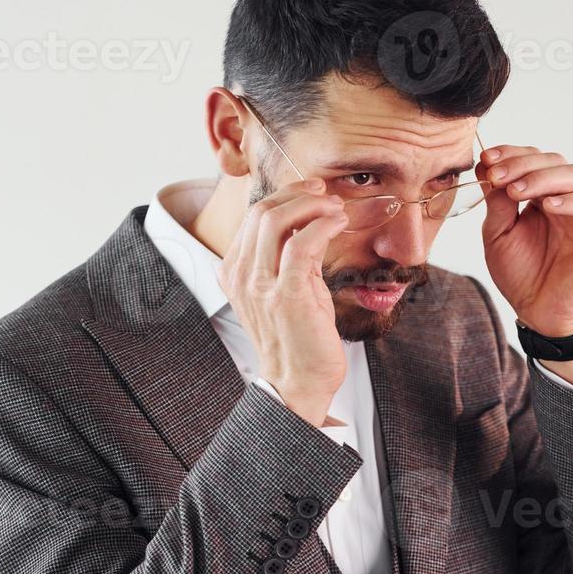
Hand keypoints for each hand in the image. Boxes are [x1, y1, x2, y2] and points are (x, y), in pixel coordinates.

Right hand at [217, 178, 349, 425]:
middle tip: (326, 193)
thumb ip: (292, 256)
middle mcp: (241, 275)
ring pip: (276, 221)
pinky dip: (322, 225)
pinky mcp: (287, 295)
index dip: (285, 196)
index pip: (253, 216)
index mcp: (235, 271)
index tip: (313, 191)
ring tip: (335, 207)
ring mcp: (260, 285)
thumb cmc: (298, 337)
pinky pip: (301, 244)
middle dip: (298, 193)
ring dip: (312, 205)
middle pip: (262, 211)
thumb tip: (312, 222)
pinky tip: (337, 223)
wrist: (298, 382)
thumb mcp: (289, 287)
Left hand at [476, 144, 572, 336]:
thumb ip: (497, 202)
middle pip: (555, 161)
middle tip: (497, 175)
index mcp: (545, 196)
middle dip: (523, 164)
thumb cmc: (522, 276)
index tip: (486, 159)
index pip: (534, 160)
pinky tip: (548, 206)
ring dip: (544, 177)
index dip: (512, 154)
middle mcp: (569, 199)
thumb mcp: (498, 234)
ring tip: (517, 190)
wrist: (539, 314)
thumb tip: (487, 166)